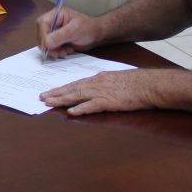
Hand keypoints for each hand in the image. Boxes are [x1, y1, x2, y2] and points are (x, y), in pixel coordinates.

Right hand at [36, 5, 100, 59]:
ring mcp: (53, 33)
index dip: (43, 35)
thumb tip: (46, 43)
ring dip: (53, 50)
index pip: (42, 24)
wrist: (97, 35)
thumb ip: (60, 36)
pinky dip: (57, 52)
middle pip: (41, 34)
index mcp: (55, 15)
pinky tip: (67, 51)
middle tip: (57, 53)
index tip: (48, 46)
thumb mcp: (75, 30)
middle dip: (48, 45)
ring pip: (45, 43)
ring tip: (65, 52)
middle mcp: (52, 23)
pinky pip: (51, 49)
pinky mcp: (56, 41)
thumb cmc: (88, 28)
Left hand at [39, 69, 158, 115]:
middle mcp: (97, 84)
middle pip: (72, 89)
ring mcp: (102, 92)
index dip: (61, 88)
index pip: (75, 84)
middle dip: (56, 93)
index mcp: (98, 79)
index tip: (49, 91)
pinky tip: (72, 112)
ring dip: (62, 100)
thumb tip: (92, 89)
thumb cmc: (135, 83)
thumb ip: (102, 84)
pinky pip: (92, 106)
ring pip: (77, 96)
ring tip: (49, 102)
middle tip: (42, 97)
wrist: (149, 85)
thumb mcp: (115, 80)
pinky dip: (81, 108)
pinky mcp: (110, 102)